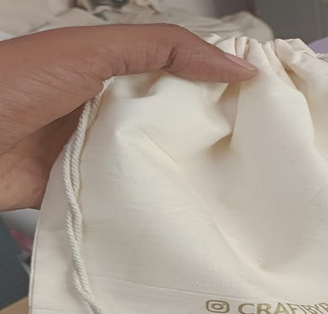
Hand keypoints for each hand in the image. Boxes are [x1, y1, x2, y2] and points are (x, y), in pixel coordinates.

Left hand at [0, 25, 256, 210]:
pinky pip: (132, 197)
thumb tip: (235, 62)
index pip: (182, 77)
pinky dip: (153, 203)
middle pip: (175, 124)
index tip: (262, 104)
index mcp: (117, 73)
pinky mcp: (93, 190)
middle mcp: (114, 113)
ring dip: (186, 173)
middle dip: (211, 137)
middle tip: (257, 154)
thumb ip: (162, 49)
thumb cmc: (18, 84)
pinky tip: (185, 209)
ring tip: (232, 186)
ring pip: (158, 163)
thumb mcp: (96, 50)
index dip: (220, 87)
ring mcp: (103, 153)